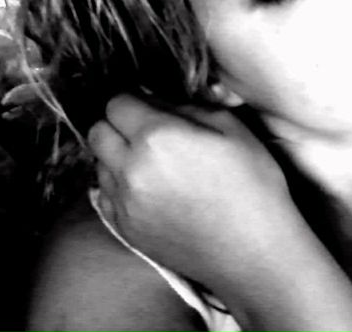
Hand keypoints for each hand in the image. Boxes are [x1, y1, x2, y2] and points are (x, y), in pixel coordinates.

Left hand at [89, 94, 296, 288]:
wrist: (254, 251)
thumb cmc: (252, 185)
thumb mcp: (232, 129)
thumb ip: (189, 108)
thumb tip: (161, 103)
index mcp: (156, 137)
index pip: (117, 103)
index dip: (136, 100)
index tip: (153, 106)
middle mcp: (130, 168)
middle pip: (97, 132)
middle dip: (117, 124)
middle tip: (148, 130)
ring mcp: (124, 202)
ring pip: (98, 164)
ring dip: (116, 156)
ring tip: (151, 163)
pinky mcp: (125, 229)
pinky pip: (103, 196)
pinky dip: (118, 186)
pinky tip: (148, 189)